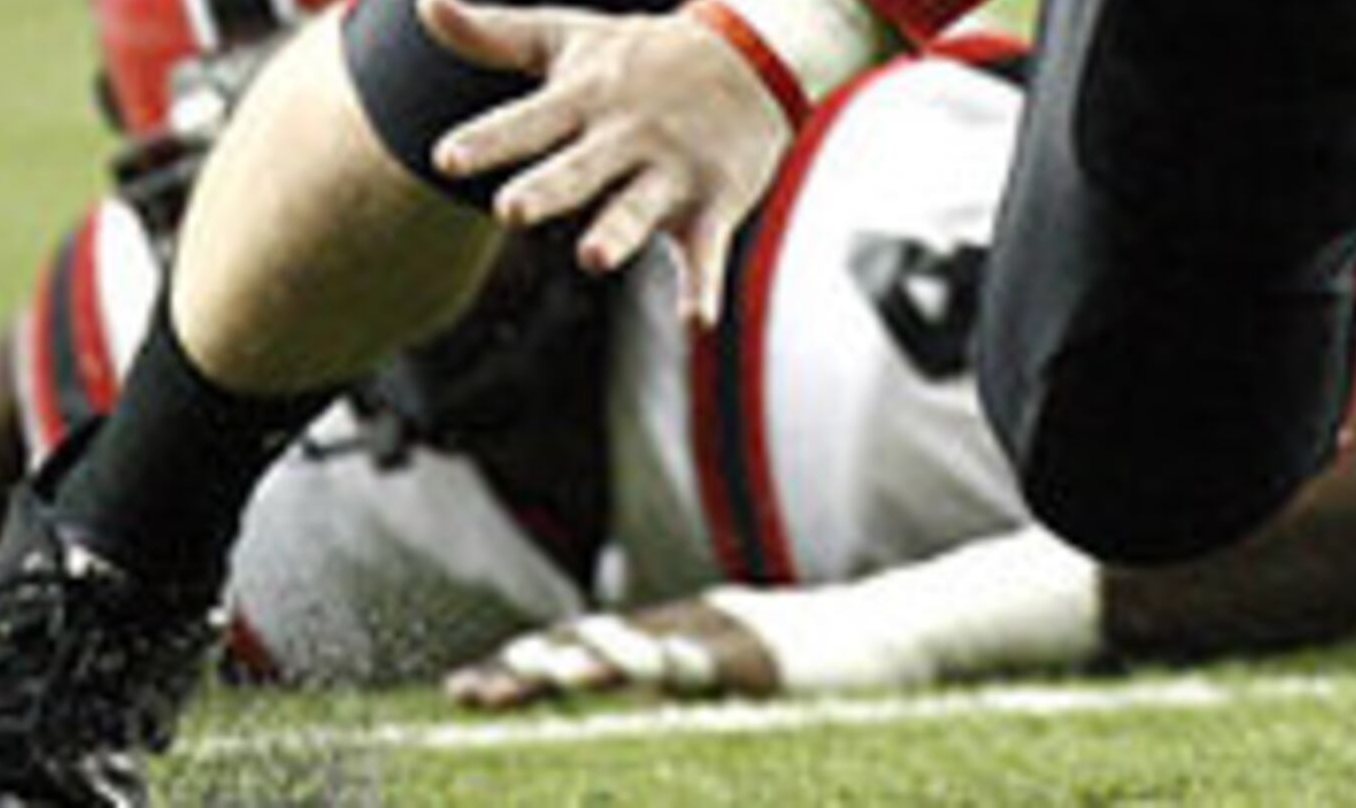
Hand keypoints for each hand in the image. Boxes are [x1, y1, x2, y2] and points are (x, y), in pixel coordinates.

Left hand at [418, 0, 794, 324]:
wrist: (753, 53)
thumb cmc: (639, 54)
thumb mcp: (567, 35)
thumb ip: (492, 33)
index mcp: (585, 96)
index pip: (528, 121)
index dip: (488, 140)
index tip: (444, 158)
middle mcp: (626, 133)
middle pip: (579, 168)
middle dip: (548, 189)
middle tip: (510, 209)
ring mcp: (672, 169)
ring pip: (638, 208)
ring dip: (618, 232)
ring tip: (593, 259)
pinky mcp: (713, 202)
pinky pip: (707, 251)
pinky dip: (704, 286)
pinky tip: (697, 323)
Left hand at [444, 596, 781, 708]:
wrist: (895, 630)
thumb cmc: (808, 668)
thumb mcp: (727, 685)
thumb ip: (672, 701)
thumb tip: (625, 726)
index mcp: (670, 637)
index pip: (579, 649)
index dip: (519, 668)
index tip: (459, 692)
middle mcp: (687, 628)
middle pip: (592, 644)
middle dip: (526, 669)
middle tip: (465, 693)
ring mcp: (727, 637)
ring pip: (645, 647)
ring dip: (590, 659)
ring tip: (541, 674)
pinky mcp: (769, 658)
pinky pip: (717, 665)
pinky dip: (680, 666)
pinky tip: (651, 673)